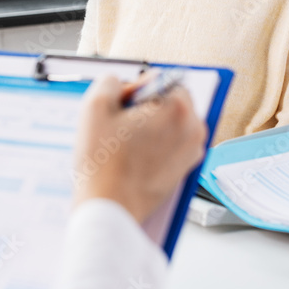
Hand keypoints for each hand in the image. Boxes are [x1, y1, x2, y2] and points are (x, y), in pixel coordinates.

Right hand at [73, 75, 207, 223]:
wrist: (110, 208)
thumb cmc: (104, 164)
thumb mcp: (95, 106)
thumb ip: (111, 81)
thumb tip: (124, 84)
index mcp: (178, 108)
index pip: (162, 81)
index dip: (138, 91)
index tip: (124, 109)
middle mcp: (193, 129)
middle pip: (170, 102)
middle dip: (147, 109)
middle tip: (122, 128)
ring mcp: (192, 152)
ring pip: (171, 125)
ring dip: (151, 128)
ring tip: (127, 146)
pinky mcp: (185, 170)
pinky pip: (172, 146)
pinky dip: (156, 147)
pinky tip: (134, 160)